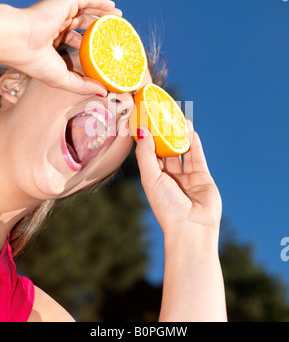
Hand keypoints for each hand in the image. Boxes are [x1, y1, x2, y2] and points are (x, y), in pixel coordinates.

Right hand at [15, 0, 121, 94]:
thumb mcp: (64, 79)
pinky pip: (86, 0)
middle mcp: (57, 26)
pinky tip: (113, 7)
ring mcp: (61, 13)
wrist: (20, 41)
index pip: (76, 41)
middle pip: (84, 25)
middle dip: (100, 28)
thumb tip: (103, 92)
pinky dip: (100, 2)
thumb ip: (84, 85)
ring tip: (118, 18)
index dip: (91, 45)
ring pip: (87, 11)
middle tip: (115, 32)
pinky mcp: (64, 2)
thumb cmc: (36, 62)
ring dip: (103, 14)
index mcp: (53, 41)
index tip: (105, 50)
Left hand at [135, 120, 221, 238]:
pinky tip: (190, 130)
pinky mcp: (202, 178)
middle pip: (167, 151)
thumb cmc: (167, 206)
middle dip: (165, 135)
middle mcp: (170, 179)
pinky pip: (197, 157)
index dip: (148, 139)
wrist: (192, 227)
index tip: (146, 122)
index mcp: (154, 180)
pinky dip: (194, 144)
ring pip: (182, 152)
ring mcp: (187, 178)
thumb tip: (141, 131)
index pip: (149, 155)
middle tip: (164, 117)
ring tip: (178, 119)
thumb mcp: (151, 178)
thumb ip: (146, 154)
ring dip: (180, 136)